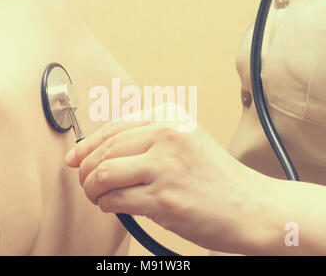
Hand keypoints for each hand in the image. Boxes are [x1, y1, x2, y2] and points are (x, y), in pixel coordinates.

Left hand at [64, 104, 268, 252]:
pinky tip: (114, 206)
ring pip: (102, 174)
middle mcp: (167, 136)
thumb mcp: (187, 141)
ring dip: (91, 189)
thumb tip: (100, 151)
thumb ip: (149, 139)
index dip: (86, 145)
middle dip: (84, 170)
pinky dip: (106, 204)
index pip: (113, 128)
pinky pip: (115, 199)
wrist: (251, 206)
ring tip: (97, 196)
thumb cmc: (218, 178)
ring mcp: (165, 167)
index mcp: (170, 118)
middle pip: (103, 151)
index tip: (74, 158)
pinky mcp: (164, 199)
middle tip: (85, 183)